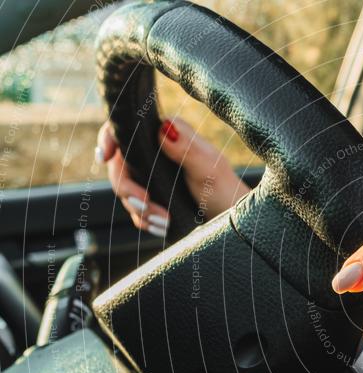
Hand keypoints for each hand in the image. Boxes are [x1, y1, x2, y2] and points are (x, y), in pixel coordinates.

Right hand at [96, 117, 249, 236]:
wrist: (230, 215)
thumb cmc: (224, 188)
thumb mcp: (208, 168)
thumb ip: (186, 148)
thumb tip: (164, 128)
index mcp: (167, 134)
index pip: (126, 127)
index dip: (109, 138)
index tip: (104, 156)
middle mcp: (154, 152)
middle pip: (119, 165)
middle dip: (129, 189)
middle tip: (148, 206)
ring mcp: (150, 175)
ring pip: (124, 190)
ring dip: (140, 210)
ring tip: (163, 222)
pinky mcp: (151, 196)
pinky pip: (134, 208)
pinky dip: (144, 220)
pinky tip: (161, 227)